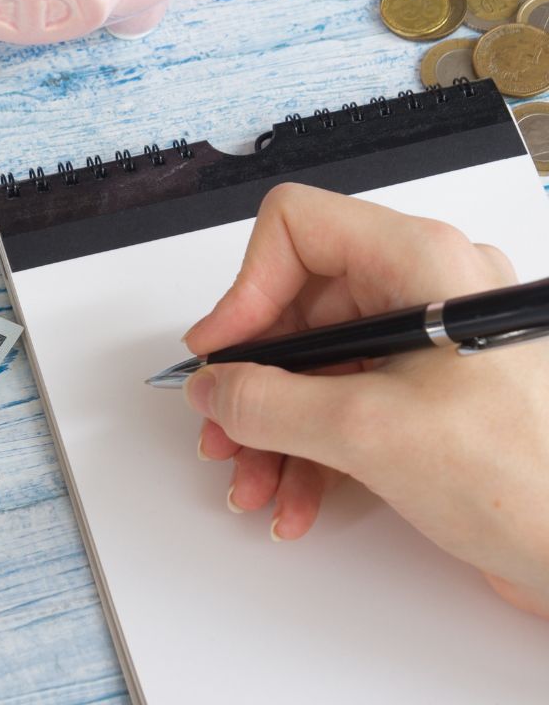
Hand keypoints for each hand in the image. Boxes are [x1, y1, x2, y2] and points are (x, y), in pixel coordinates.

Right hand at [182, 183, 548, 617]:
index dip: (245, 289)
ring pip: (313, 366)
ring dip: (272, 429)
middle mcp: (424, 291)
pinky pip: (343, 405)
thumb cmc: (529, 478)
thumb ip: (267, 403)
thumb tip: (213, 388)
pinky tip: (296, 500)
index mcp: (419, 263)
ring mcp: (427, 347)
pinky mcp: (429, 399)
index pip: (297, 230)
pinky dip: (309, 451)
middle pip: (296, 309)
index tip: (220, 353)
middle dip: (251, 382)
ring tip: (255, 483)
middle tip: (222, 431)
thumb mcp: (368, 431)